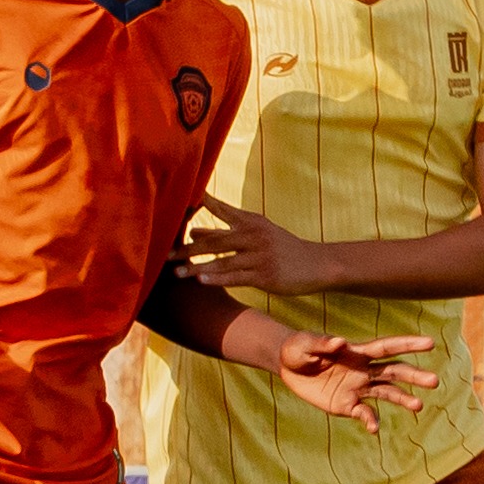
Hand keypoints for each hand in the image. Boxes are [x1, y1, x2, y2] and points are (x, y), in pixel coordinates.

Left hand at [177, 198, 337, 298]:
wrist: (317, 264)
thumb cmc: (282, 248)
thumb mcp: (258, 232)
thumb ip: (225, 230)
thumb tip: (192, 231)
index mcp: (250, 222)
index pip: (220, 209)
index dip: (198, 205)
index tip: (176, 202)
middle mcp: (254, 235)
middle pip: (216, 240)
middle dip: (189, 248)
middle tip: (166, 254)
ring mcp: (260, 255)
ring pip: (223, 260)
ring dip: (198, 267)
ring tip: (178, 273)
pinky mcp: (266, 275)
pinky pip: (237, 276)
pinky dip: (218, 278)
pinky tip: (202, 281)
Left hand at [275, 332, 445, 433]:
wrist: (287, 367)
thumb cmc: (297, 349)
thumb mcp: (304, 344)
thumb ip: (322, 344)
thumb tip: (341, 342)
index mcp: (357, 352)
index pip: (387, 348)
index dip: (408, 344)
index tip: (430, 343)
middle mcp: (363, 370)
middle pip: (394, 372)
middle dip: (414, 376)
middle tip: (434, 381)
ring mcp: (357, 388)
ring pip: (387, 393)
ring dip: (403, 399)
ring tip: (418, 406)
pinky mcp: (347, 405)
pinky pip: (364, 413)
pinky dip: (370, 420)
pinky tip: (374, 429)